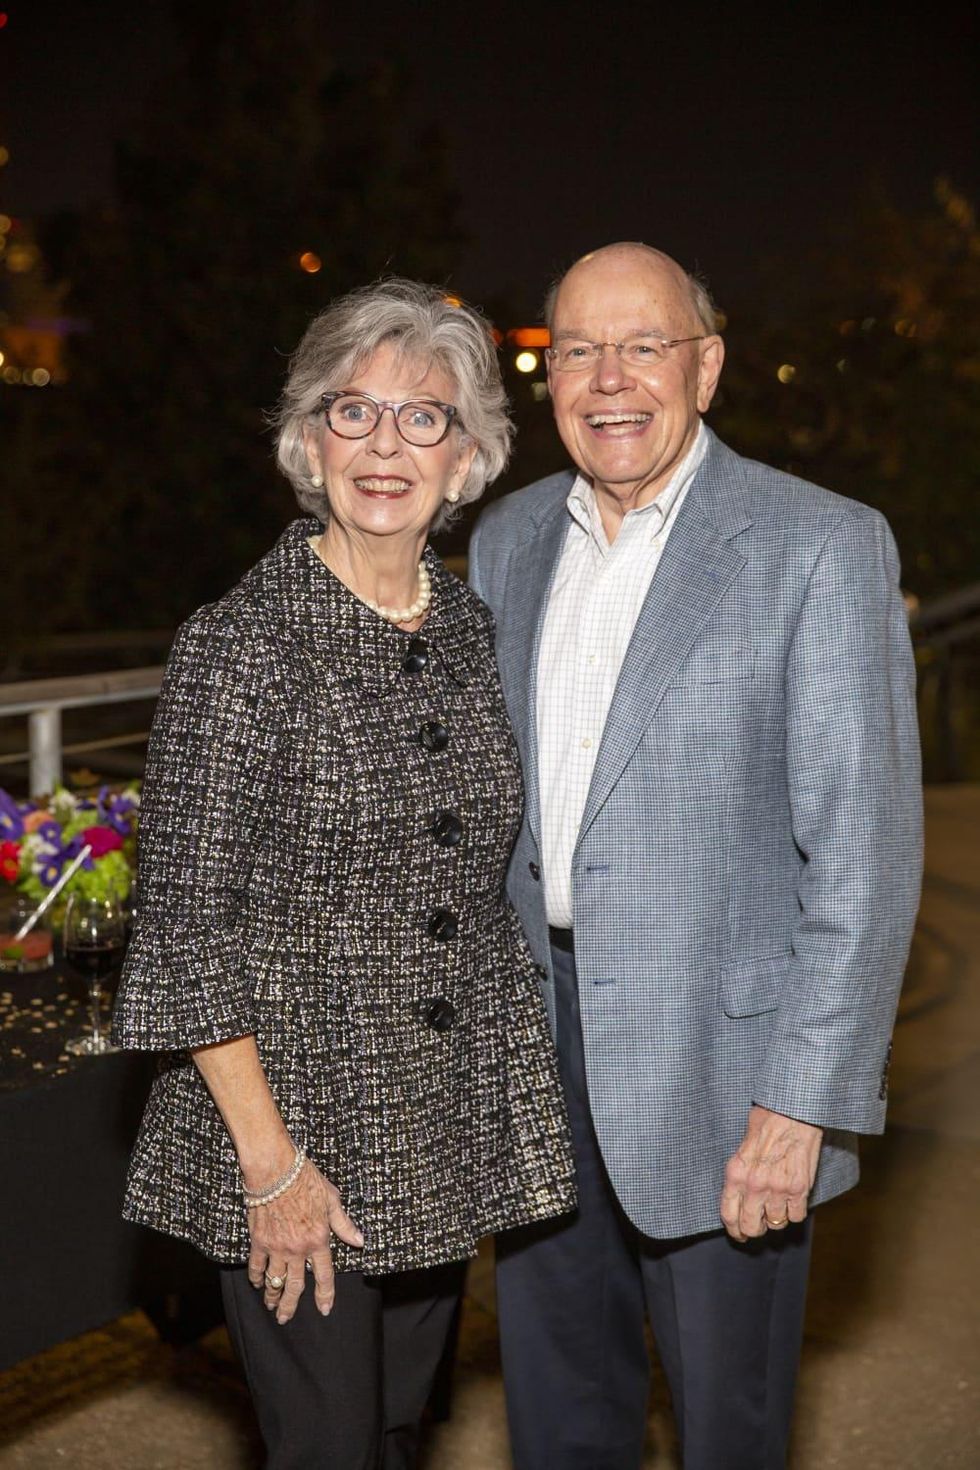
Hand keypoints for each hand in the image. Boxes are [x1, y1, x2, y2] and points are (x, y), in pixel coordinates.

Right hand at [246, 1159, 363, 1323]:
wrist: (276, 1169)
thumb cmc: (305, 1179)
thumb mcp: (331, 1199)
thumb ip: (343, 1224)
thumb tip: (359, 1240)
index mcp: (318, 1239)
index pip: (324, 1275)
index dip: (325, 1295)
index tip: (324, 1309)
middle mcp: (298, 1249)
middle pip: (295, 1286)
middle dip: (291, 1305)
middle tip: (285, 1318)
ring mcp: (277, 1247)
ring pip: (274, 1280)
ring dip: (272, 1296)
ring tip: (270, 1306)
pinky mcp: (259, 1240)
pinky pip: (257, 1265)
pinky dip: (256, 1277)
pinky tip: (256, 1283)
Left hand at [719, 1105, 822, 1242]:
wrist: (793, 1111)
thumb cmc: (767, 1120)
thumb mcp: (742, 1144)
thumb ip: (740, 1171)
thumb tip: (740, 1192)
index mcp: (735, 1173)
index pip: (729, 1215)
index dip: (734, 1230)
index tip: (739, 1234)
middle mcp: (754, 1185)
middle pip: (752, 1226)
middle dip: (755, 1229)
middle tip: (759, 1225)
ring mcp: (778, 1189)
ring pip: (776, 1223)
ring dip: (777, 1218)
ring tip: (778, 1205)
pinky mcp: (799, 1188)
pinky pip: (796, 1216)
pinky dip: (795, 1211)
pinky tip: (793, 1200)